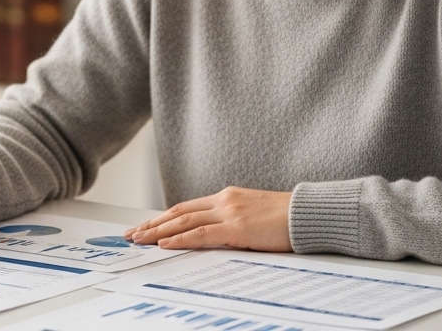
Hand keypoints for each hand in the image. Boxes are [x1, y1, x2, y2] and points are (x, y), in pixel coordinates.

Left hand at [124, 186, 291, 250]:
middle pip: (178, 212)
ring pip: (184, 221)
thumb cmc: (286, 219)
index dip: (163, 218)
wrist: (310, 215)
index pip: (186, 207)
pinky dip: (179, 239)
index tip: (145, 227)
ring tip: (139, 240)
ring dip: (157, 232)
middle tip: (131, 235)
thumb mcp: (253, 216)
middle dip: (152, 225)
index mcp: (227, 197)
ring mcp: (229, 212)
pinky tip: (164, 244)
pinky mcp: (238, 228)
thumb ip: (232, 221)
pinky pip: (201, 234)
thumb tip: (215, 236)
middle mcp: (224, 201)